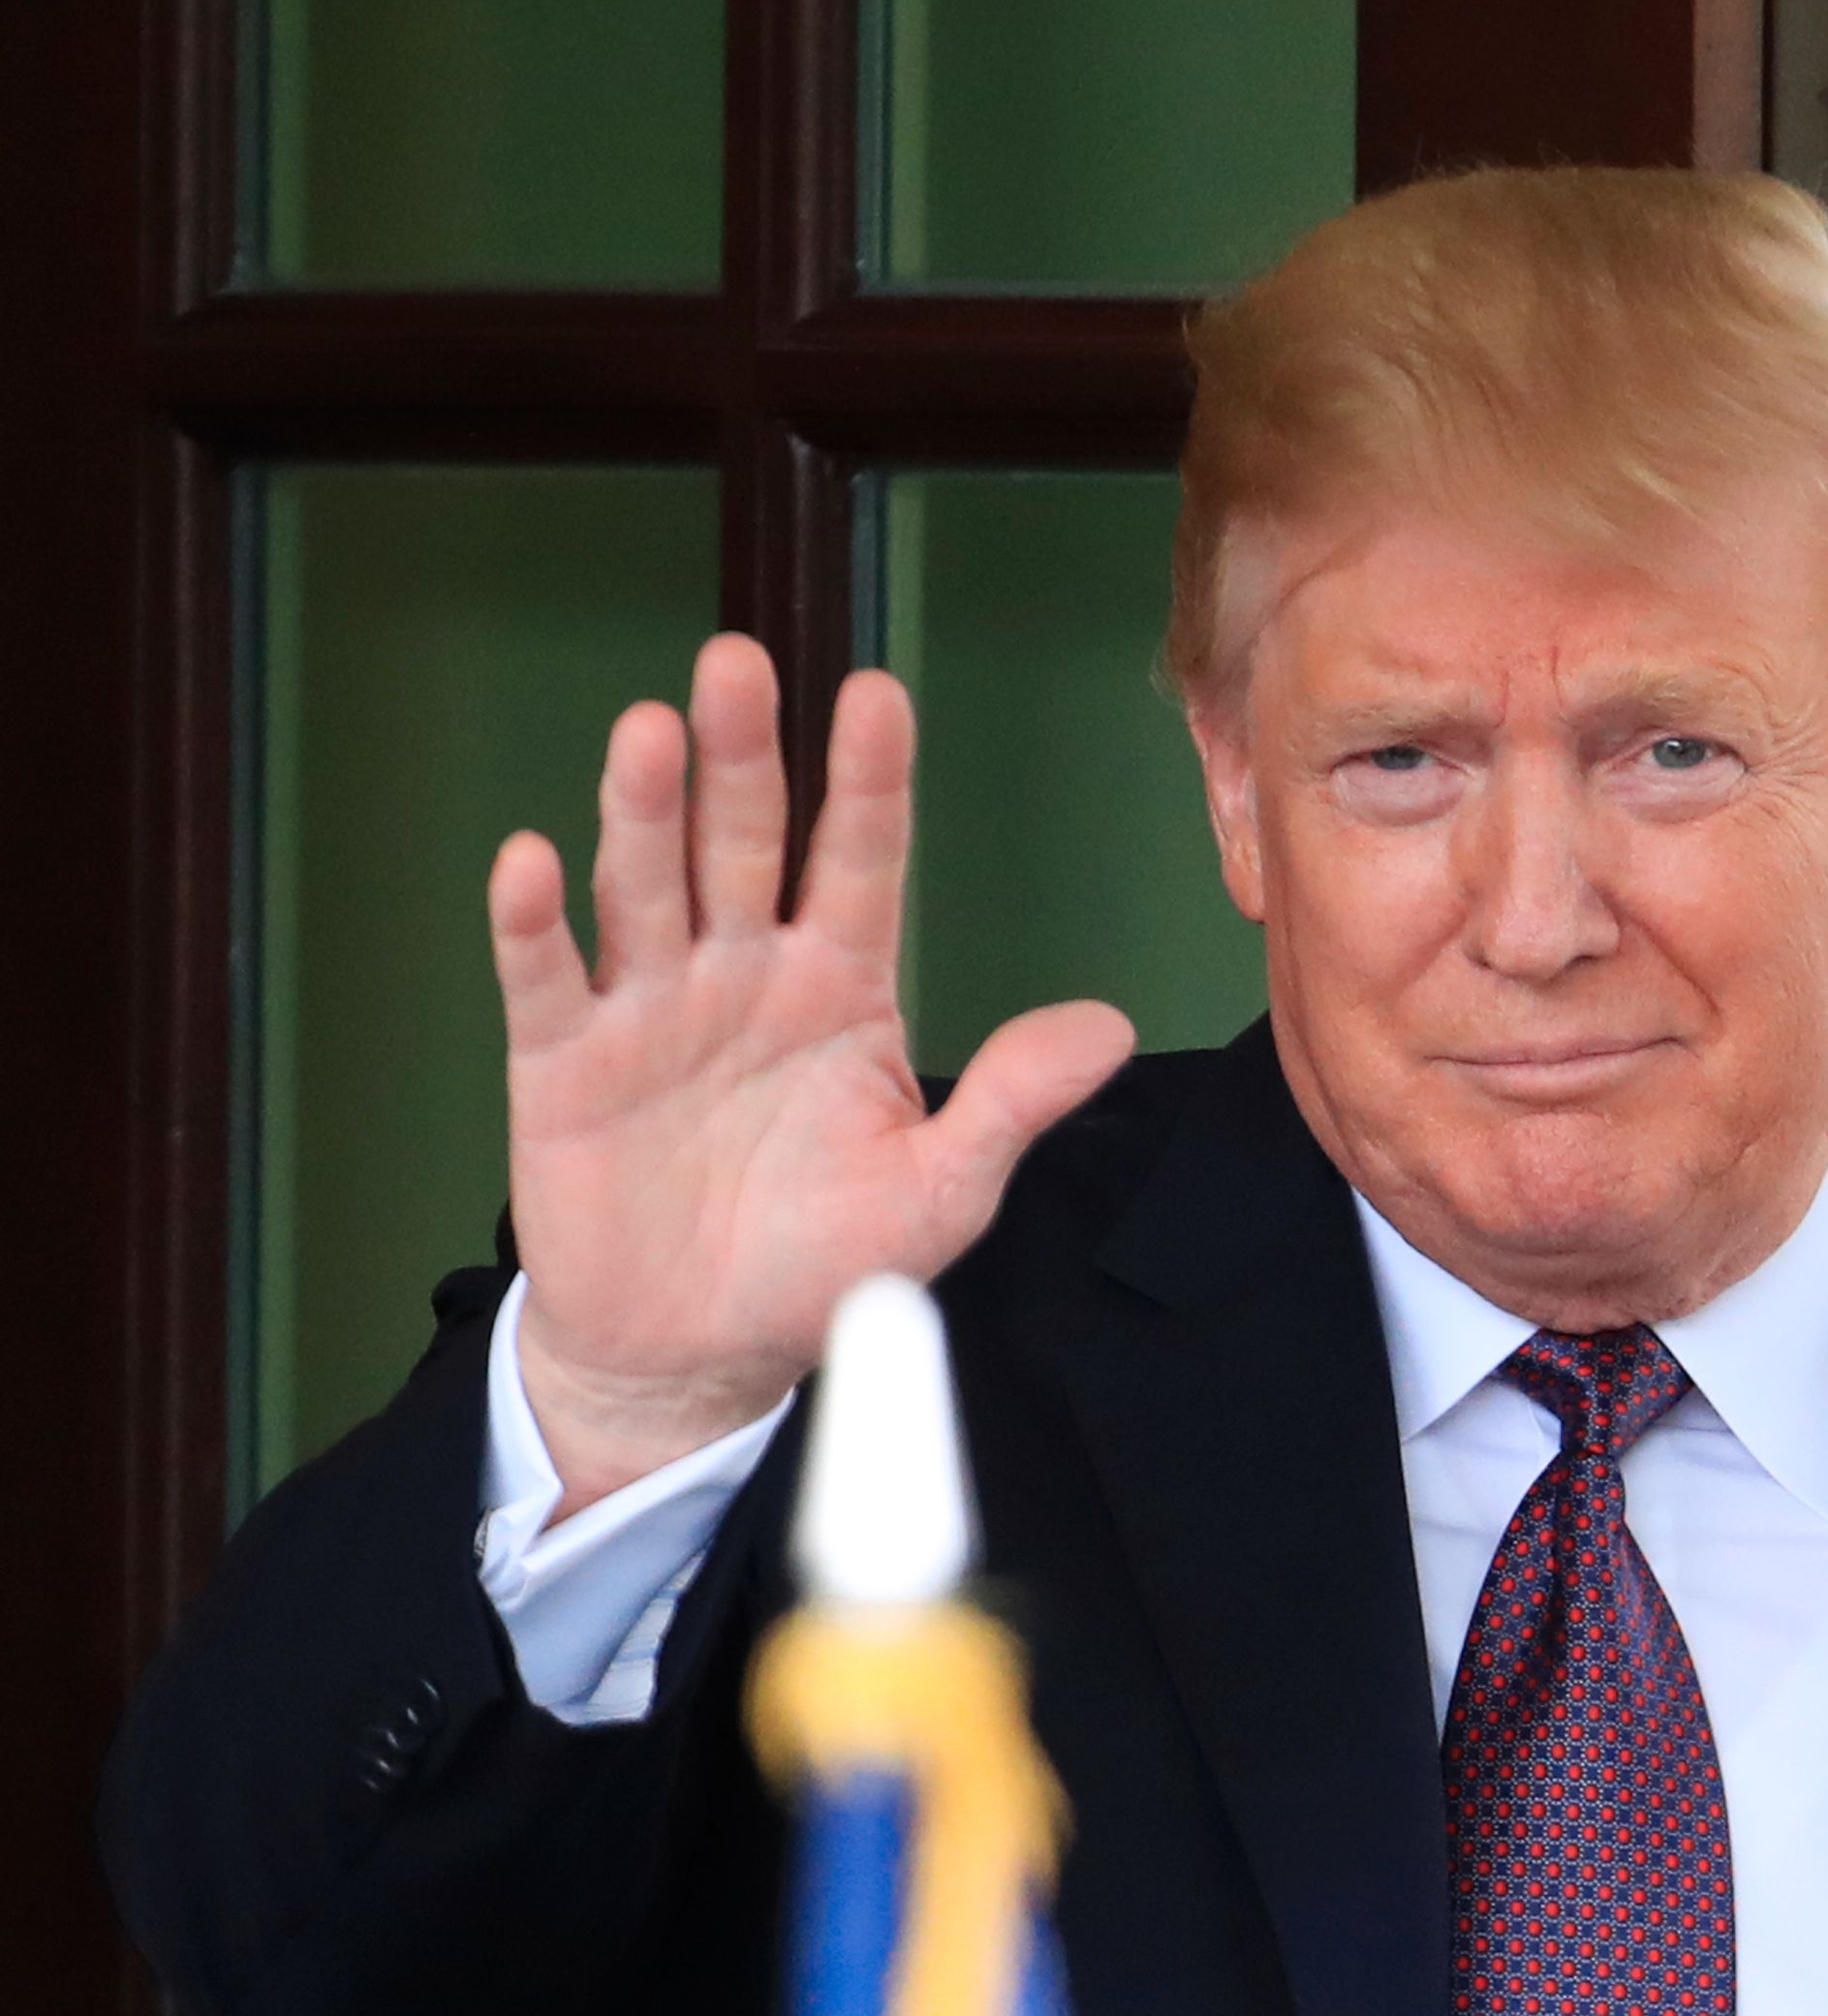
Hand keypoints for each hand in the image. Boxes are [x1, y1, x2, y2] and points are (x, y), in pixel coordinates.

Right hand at [489, 635, 1134, 1516]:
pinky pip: (545, 981)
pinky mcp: (562, 1064)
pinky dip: (535, 923)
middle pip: (743, 843)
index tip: (878, 694)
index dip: (868, 781)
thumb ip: (1012, 1102)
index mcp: (842, 986)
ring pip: (646, 885)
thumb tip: (1110, 1027)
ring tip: (651, 730)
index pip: (861, 862)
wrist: (701, 1353)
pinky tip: (530, 860)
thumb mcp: (941, 1190)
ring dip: (643, 810)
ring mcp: (649, 1009)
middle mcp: (743, 971)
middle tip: (740, 662)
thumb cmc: (826, 1259)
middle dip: (743, 756)